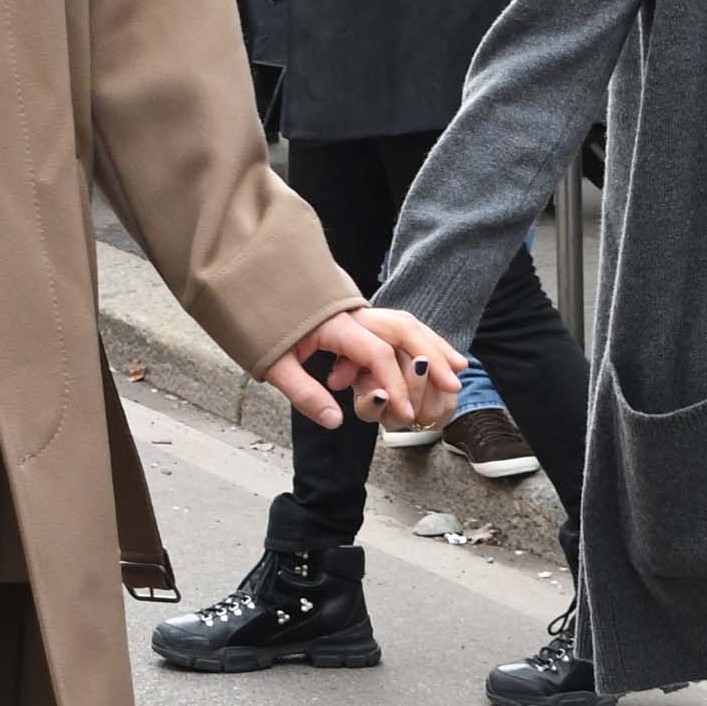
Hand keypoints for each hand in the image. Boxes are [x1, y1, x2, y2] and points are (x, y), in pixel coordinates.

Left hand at [264, 308, 467, 432]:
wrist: (248, 285)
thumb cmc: (256, 326)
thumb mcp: (272, 363)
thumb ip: (304, 393)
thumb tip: (335, 421)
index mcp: (333, 324)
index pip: (376, 353)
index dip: (394, 384)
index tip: (405, 412)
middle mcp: (352, 312)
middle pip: (403, 329)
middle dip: (432, 357)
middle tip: (454, 384)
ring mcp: (357, 311)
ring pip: (406, 322)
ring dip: (433, 345)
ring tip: (458, 369)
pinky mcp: (357, 316)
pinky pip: (395, 324)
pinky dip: (418, 339)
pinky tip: (433, 355)